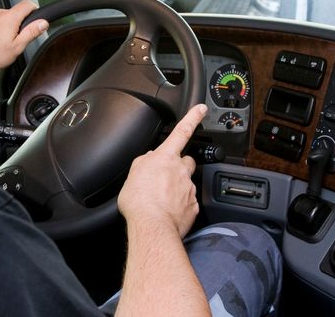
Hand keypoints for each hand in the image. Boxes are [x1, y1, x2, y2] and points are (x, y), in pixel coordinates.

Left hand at [0, 0, 47, 71]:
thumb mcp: (17, 46)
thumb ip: (32, 33)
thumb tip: (43, 23)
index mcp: (10, 17)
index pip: (28, 4)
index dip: (36, 10)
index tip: (37, 18)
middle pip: (17, 12)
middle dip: (22, 23)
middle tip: (20, 39)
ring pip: (6, 18)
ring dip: (9, 27)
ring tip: (5, 43)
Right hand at [118, 103, 206, 237]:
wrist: (152, 226)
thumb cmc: (139, 201)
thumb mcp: (133, 174)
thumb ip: (144, 162)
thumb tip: (150, 159)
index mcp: (166, 158)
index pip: (182, 132)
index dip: (193, 118)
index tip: (202, 109)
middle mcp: (181, 170)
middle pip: (187, 161)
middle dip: (180, 166)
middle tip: (167, 177)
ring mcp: (189, 188)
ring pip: (187, 183)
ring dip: (177, 188)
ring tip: (162, 200)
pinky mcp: (194, 206)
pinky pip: (188, 202)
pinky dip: (180, 206)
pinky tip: (168, 212)